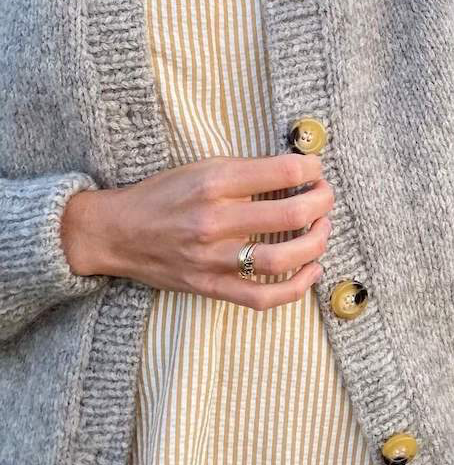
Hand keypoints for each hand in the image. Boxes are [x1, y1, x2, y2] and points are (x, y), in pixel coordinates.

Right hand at [70, 153, 334, 309]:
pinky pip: (261, 297)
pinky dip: (295, 287)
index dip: (311, 167)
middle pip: (291, 214)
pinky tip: (311, 270)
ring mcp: (213, 259)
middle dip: (322, 202)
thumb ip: (248, 171)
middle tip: (325, 196)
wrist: (116, 232)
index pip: (283, 172)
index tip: (315, 168)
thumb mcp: (202, 168)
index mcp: (214, 182)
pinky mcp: (210, 287)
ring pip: (282, 259)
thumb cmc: (163, 195)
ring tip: (322, 229)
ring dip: (316, 243)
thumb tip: (299, 170)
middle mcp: (215, 220)